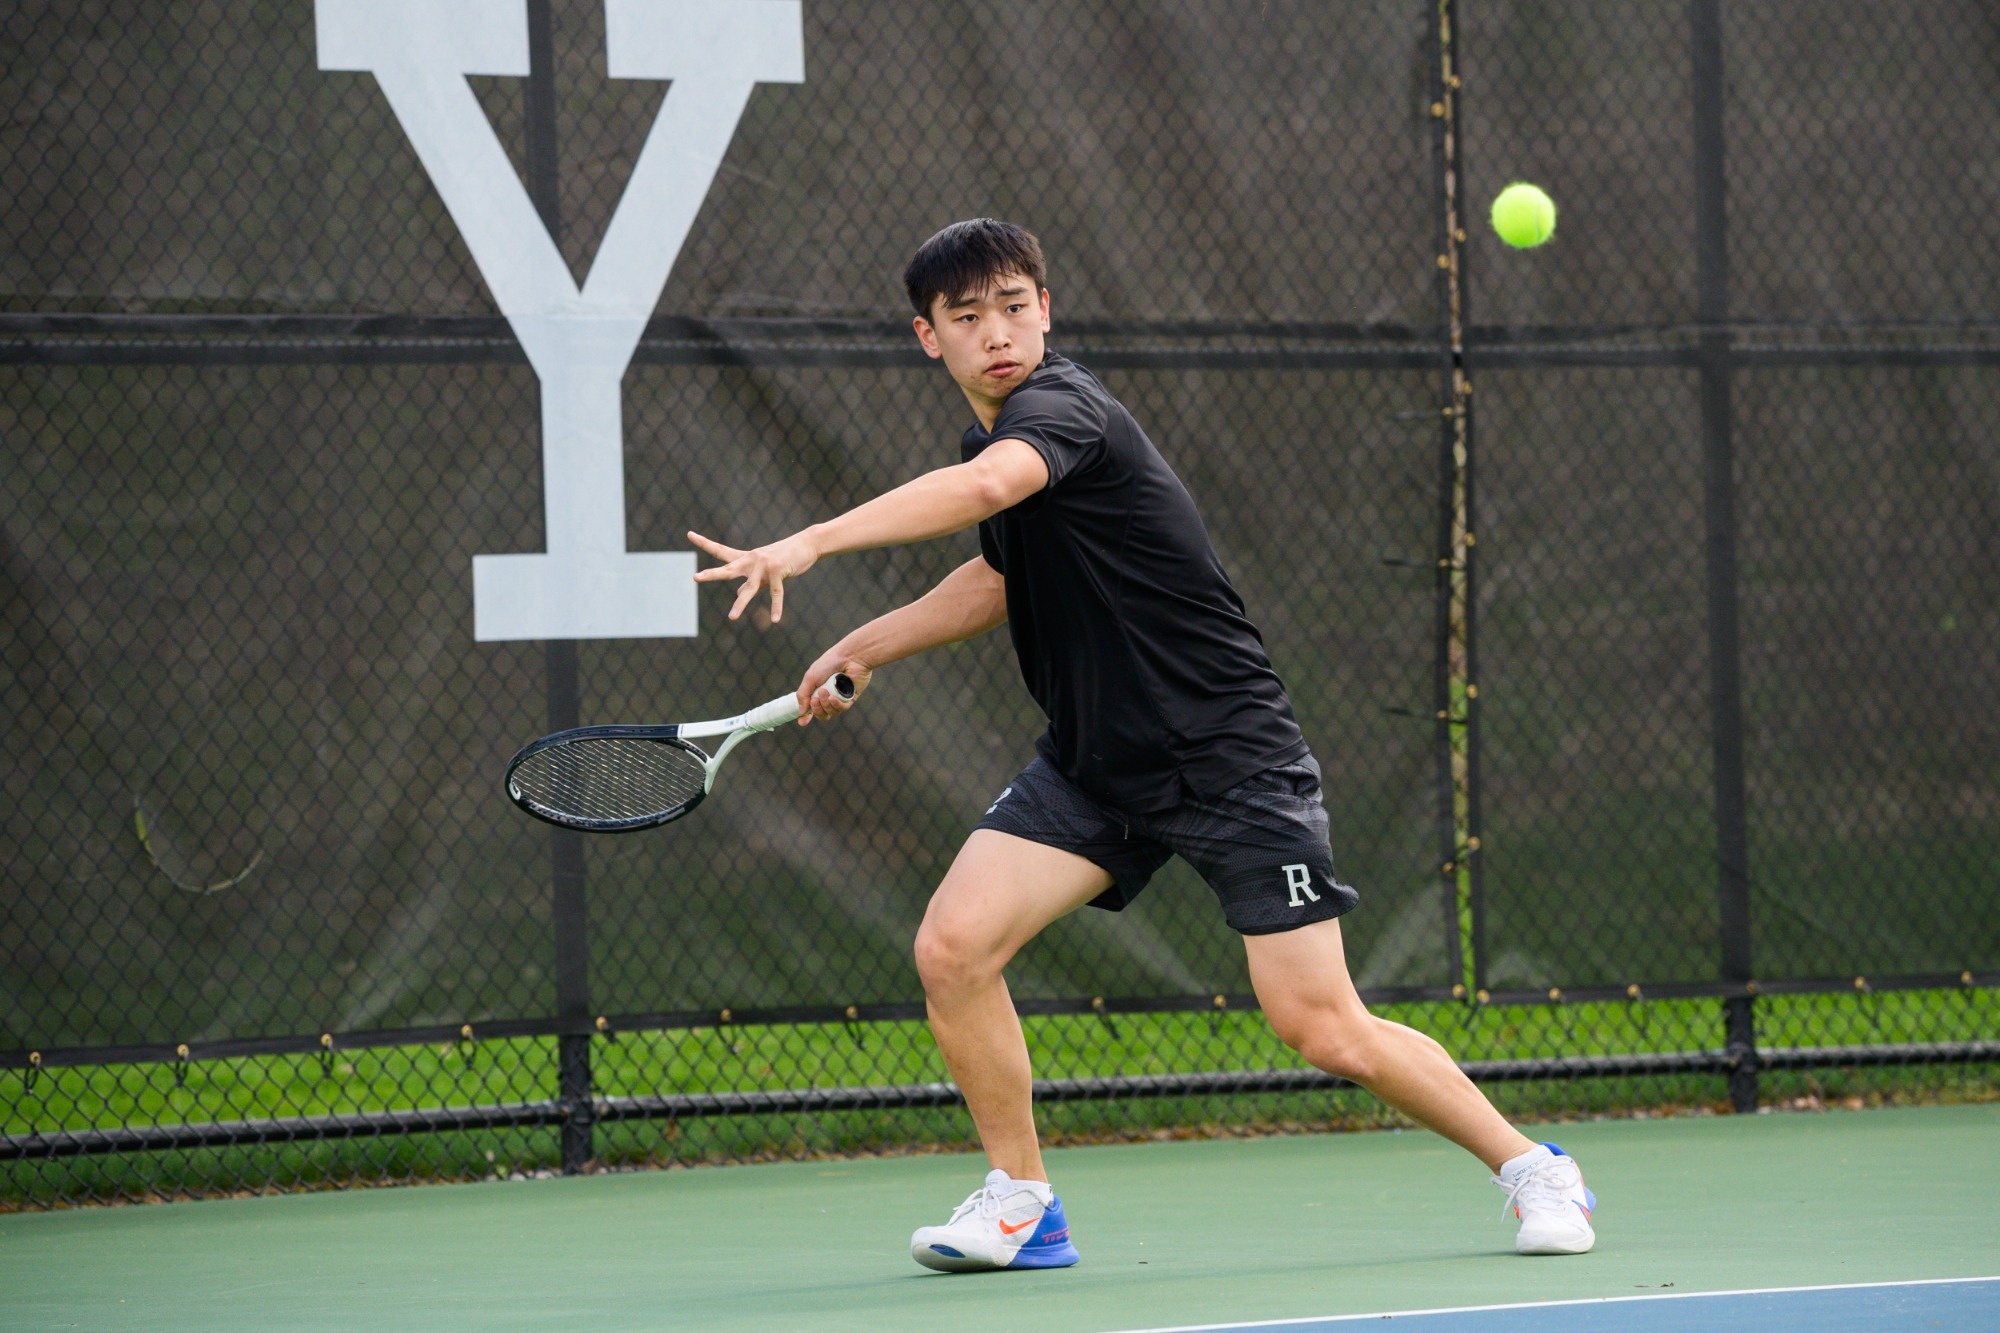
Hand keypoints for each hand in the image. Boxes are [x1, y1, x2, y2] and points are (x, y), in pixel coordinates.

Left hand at [688, 529, 818, 622]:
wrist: (808, 544)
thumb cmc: (785, 556)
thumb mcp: (764, 568)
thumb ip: (750, 580)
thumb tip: (739, 593)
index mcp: (745, 558)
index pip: (721, 550)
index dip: (704, 543)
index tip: (689, 534)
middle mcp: (751, 560)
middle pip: (727, 569)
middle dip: (711, 574)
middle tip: (695, 577)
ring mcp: (764, 565)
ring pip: (749, 588)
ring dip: (740, 604)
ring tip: (731, 618)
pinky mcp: (778, 571)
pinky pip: (776, 593)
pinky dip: (777, 607)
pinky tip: (775, 620)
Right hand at [795, 648, 870, 725]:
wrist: (849, 656)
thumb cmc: (829, 663)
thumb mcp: (810, 677)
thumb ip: (803, 694)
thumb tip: (801, 711)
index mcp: (817, 691)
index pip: (811, 708)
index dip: (806, 717)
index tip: (802, 722)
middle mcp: (828, 696)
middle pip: (821, 714)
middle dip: (816, 709)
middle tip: (815, 700)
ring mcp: (840, 698)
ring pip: (831, 712)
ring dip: (826, 704)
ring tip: (825, 692)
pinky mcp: (851, 698)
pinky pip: (842, 708)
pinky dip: (836, 705)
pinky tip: (834, 698)